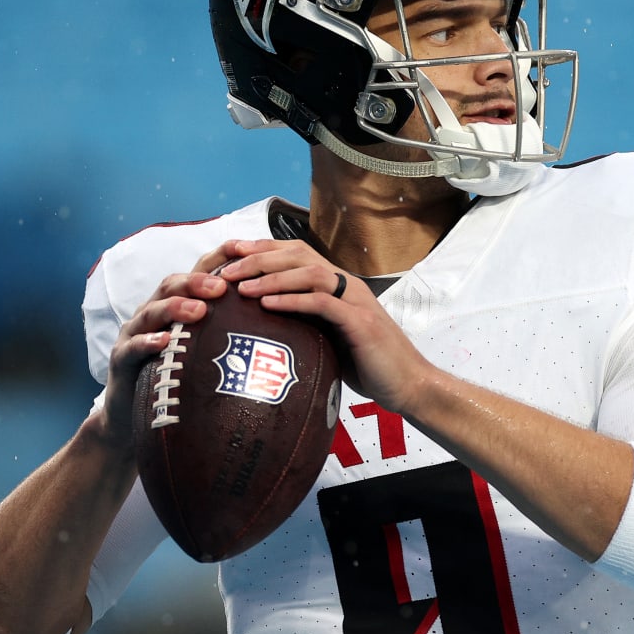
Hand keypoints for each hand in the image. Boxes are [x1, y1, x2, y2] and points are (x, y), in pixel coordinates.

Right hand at [90, 247, 232, 453]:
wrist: (133, 418)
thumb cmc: (177, 382)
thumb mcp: (205, 353)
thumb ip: (232, 335)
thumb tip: (282, 330)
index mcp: (176, 306)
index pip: (197, 273)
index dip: (219, 257)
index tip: (245, 249)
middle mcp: (153, 314)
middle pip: (172, 285)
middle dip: (197, 282)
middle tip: (223, 286)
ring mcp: (134, 334)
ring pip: (151, 311)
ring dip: (175, 307)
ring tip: (199, 310)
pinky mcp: (121, 359)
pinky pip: (132, 348)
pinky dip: (148, 342)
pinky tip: (164, 341)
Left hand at [208, 237, 437, 415]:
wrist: (408, 384)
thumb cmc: (368, 366)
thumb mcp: (331, 339)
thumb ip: (307, 325)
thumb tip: (267, 327)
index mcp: (339, 286)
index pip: (296, 254)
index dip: (262, 249)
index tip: (229, 254)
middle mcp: (347, 285)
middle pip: (297, 255)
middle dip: (257, 257)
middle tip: (225, 267)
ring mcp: (355, 301)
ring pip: (308, 273)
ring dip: (270, 276)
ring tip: (239, 286)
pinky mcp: (360, 322)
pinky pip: (322, 302)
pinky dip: (291, 301)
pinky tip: (266, 304)